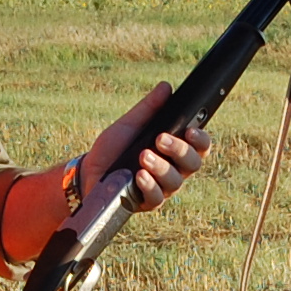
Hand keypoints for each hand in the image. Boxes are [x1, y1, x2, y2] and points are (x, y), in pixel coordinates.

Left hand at [80, 82, 212, 215]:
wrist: (89, 171)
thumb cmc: (114, 148)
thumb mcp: (130, 125)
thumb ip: (149, 108)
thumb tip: (166, 87)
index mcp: (175, 151)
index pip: (200, 146)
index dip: (201, 139)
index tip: (190, 129)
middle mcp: (174, 170)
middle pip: (193, 163)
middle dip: (179, 149)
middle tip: (160, 138)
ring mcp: (162, 188)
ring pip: (175, 181)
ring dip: (161, 166)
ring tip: (143, 155)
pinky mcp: (147, 203)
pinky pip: (156, 198)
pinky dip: (149, 185)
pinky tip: (139, 175)